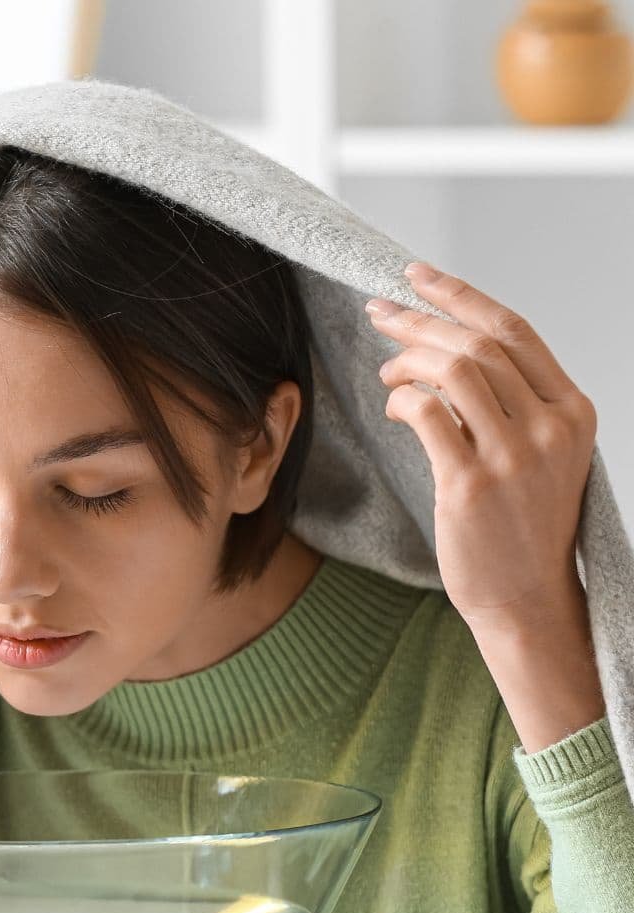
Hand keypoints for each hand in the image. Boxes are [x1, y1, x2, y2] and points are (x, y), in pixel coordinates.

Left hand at [365, 262, 597, 635]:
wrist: (526, 598)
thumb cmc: (523, 526)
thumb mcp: (542, 454)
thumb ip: (513, 404)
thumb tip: (449, 353)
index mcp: (573, 411)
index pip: (514, 330)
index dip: (460, 295)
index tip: (417, 275)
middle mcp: (550, 426)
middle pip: (476, 344)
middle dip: (419, 321)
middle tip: (378, 314)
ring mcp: (513, 455)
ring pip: (452, 370)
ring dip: (406, 361)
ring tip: (385, 373)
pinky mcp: (471, 483)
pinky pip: (427, 414)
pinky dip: (402, 401)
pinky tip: (393, 408)